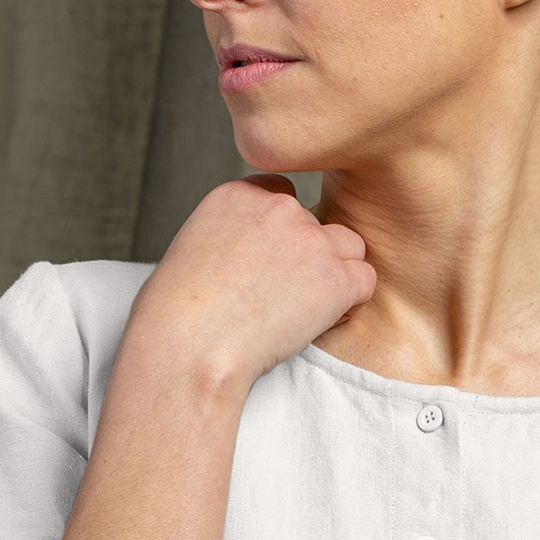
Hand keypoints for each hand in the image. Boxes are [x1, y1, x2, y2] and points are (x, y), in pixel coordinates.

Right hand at [126, 174, 375, 391]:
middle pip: (316, 224)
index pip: (283, 197)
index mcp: (238, 194)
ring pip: (349, 247)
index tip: (264, 268)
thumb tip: (254, 257)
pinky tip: (319, 323)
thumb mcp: (193, 251)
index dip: (281, 236)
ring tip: (303, 310)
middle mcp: (278, 207)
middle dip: (306, 259)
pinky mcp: (335, 276)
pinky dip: (349, 304)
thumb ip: (232, 237)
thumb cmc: (175, 316)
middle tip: (281, 298)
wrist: (188, 345)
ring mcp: (311, 239)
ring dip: (335, 275)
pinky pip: (364, 281)